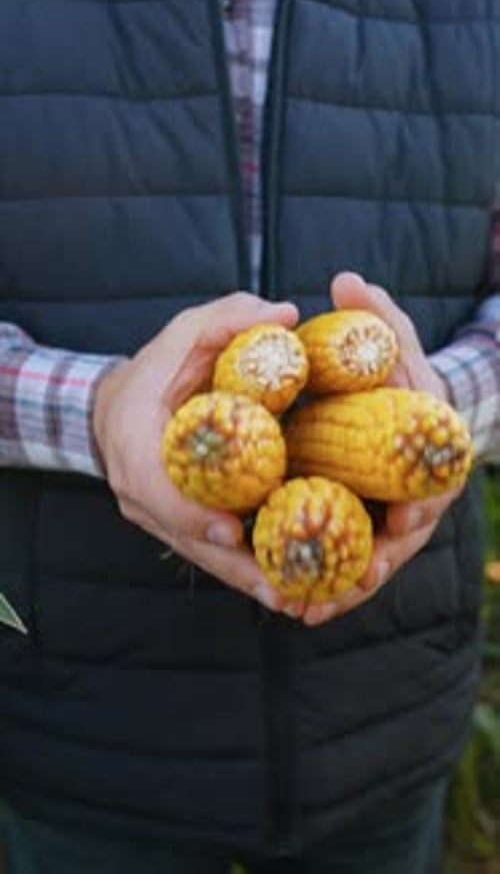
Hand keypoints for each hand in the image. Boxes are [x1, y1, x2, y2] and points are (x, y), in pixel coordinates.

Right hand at [93, 292, 297, 611]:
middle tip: (283, 587)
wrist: (120, 404)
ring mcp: (155, 511)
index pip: (154, 484)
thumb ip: (228, 319)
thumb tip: (286, 317)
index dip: (191, 512)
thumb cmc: (158, 367)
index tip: (232, 533)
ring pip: (200, 553)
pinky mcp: (176, 521)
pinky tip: (286, 585)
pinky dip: (244, 568)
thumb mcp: (185, 332)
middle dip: (233, 565)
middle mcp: (138, 487)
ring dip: (245, 578)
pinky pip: (209, 550)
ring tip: (295, 599)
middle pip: (184, 536)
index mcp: (134, 439)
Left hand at [302, 272, 463, 626]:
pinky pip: (345, 561)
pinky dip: (326, 584)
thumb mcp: (396, 343)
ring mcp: (386, 519)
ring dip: (339, 591)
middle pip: (394, 546)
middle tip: (330, 592)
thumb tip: (344, 281)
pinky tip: (295, 604)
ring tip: (302, 609)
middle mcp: (414, 500)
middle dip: (365, 573)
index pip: (428, 497)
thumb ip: (377, 318)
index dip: (412, 518)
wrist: (399, 409)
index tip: (393, 533)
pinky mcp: (359, 527)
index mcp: (431, 463)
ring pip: (366, 564)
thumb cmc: (402, 376)